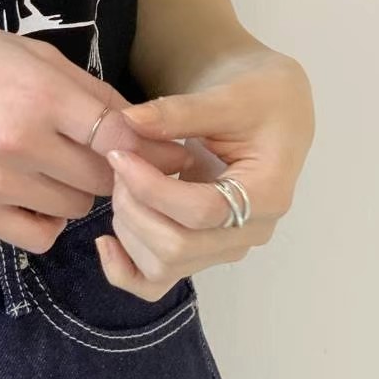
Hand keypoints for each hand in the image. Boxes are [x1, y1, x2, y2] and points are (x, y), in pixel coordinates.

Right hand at [0, 13, 187, 251]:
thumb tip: (145, 127)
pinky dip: (49, 218)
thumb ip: (90, 91)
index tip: (171, 153)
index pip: (120, 137)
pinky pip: (40, 235)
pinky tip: (36, 192)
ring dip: (79, 190)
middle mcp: (21, 142)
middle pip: (104, 178)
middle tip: (99, 152)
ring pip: (77, 208)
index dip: (154, 149)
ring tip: (55, 162)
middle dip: (113, 166)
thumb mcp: (33, 54)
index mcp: (41, 94)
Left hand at [94, 51, 314, 298]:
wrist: (272, 112)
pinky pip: (158, 282)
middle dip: (133, 206)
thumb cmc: (260, 99)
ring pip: (163, 268)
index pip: (200, 212)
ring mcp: (225, 248)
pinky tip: (105, 241)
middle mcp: (250, 232)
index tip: (119, 154)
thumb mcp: (228, 95)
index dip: (150, 188)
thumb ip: (179, 111)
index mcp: (267, 195)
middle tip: (119, 162)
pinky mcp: (202, 252)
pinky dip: (125, 270)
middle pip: (178, 247)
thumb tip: (128, 122)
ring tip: (121, 182)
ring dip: (127, 228)